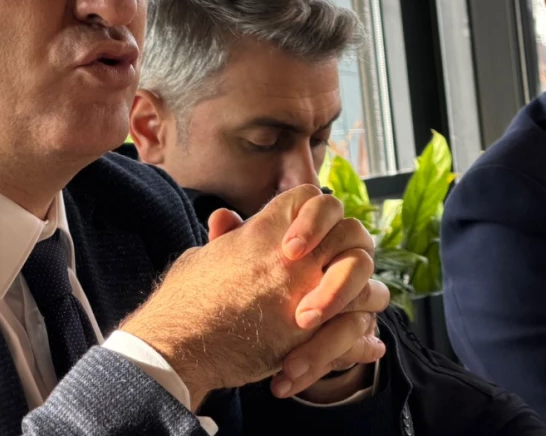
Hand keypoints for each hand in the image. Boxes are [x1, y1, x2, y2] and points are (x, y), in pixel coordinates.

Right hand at [120, 185, 378, 406]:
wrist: (178, 346)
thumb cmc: (182, 301)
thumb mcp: (201, 256)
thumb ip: (225, 237)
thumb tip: (226, 218)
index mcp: (265, 230)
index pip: (314, 199)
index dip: (319, 214)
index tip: (309, 238)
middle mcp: (292, 256)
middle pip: (350, 231)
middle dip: (352, 249)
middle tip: (342, 268)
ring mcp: (304, 291)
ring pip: (362, 275)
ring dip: (366, 291)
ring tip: (361, 304)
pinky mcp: (309, 332)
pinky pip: (355, 324)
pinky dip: (363, 338)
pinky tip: (367, 344)